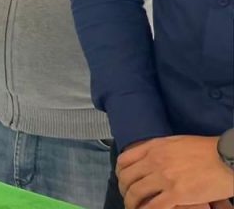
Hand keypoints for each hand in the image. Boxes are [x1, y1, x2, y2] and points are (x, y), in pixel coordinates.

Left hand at [118, 135, 233, 208]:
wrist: (227, 157)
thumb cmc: (207, 150)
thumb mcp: (176, 142)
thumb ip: (160, 149)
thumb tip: (151, 156)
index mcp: (154, 147)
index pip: (124, 160)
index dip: (120, 174)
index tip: (123, 181)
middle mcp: (155, 161)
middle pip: (126, 178)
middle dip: (124, 190)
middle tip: (129, 198)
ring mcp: (164, 177)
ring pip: (136, 193)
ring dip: (132, 203)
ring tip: (134, 208)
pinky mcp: (177, 193)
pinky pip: (153, 206)